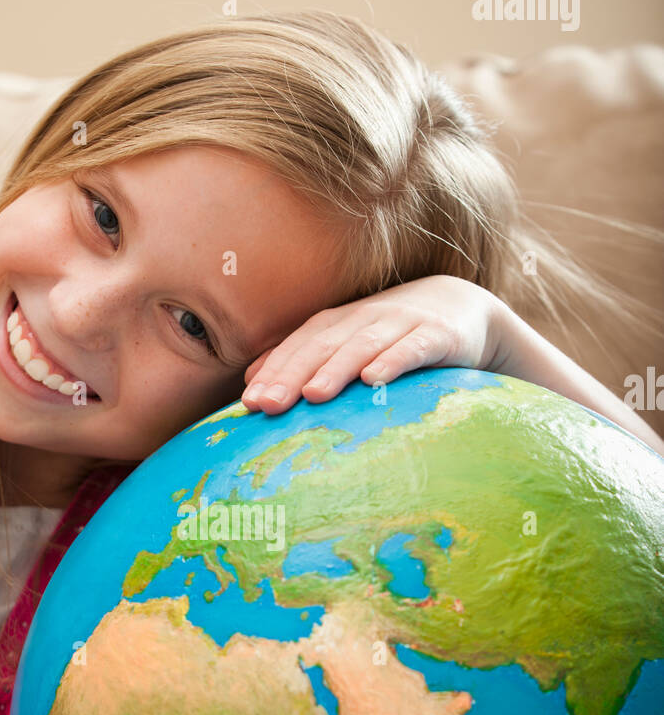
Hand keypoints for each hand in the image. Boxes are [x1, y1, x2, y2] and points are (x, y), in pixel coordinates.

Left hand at [240, 274, 504, 413]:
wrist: (464, 309)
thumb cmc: (396, 337)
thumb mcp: (349, 344)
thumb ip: (306, 360)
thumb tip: (253, 383)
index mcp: (340, 323)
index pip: (300, 344)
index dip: (274, 370)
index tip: (249, 402)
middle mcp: (365, 318)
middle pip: (322, 345)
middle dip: (292, 374)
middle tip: (267, 405)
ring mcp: (402, 323)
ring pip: (362, 345)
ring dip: (335, 369)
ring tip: (312, 395)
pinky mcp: (439, 335)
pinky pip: (413, 348)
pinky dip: (393, 361)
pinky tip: (374, 380)